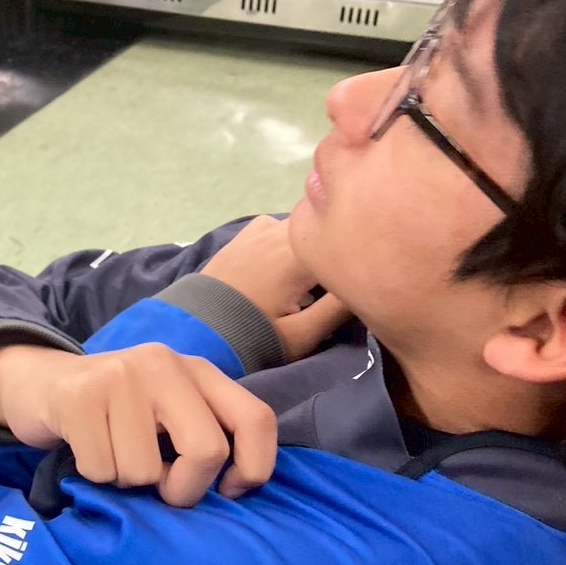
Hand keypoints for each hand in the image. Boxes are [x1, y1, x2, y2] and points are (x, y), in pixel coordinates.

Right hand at [0, 342, 277, 506]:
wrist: (36, 383)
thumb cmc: (114, 413)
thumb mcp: (167, 413)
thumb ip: (204, 435)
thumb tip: (231, 490)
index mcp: (197, 371)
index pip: (256, 420)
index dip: (253, 468)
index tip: (227, 490)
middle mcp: (164, 364)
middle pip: (207, 451)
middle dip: (183, 489)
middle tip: (158, 487)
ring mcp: (120, 376)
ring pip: (145, 471)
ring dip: (125, 481)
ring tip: (111, 455)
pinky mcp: (79, 396)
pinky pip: (102, 469)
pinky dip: (93, 475)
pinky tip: (84, 449)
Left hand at [200, 216, 352, 360]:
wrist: (193, 331)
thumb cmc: (251, 337)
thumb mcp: (303, 335)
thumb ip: (341, 306)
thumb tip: (372, 280)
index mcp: (302, 250)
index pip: (350, 241)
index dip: (360, 261)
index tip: (363, 283)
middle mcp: (284, 227)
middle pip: (328, 232)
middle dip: (337, 253)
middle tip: (336, 287)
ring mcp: (263, 226)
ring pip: (307, 229)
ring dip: (314, 248)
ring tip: (311, 283)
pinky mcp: (248, 232)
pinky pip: (283, 230)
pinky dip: (290, 244)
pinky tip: (284, 271)